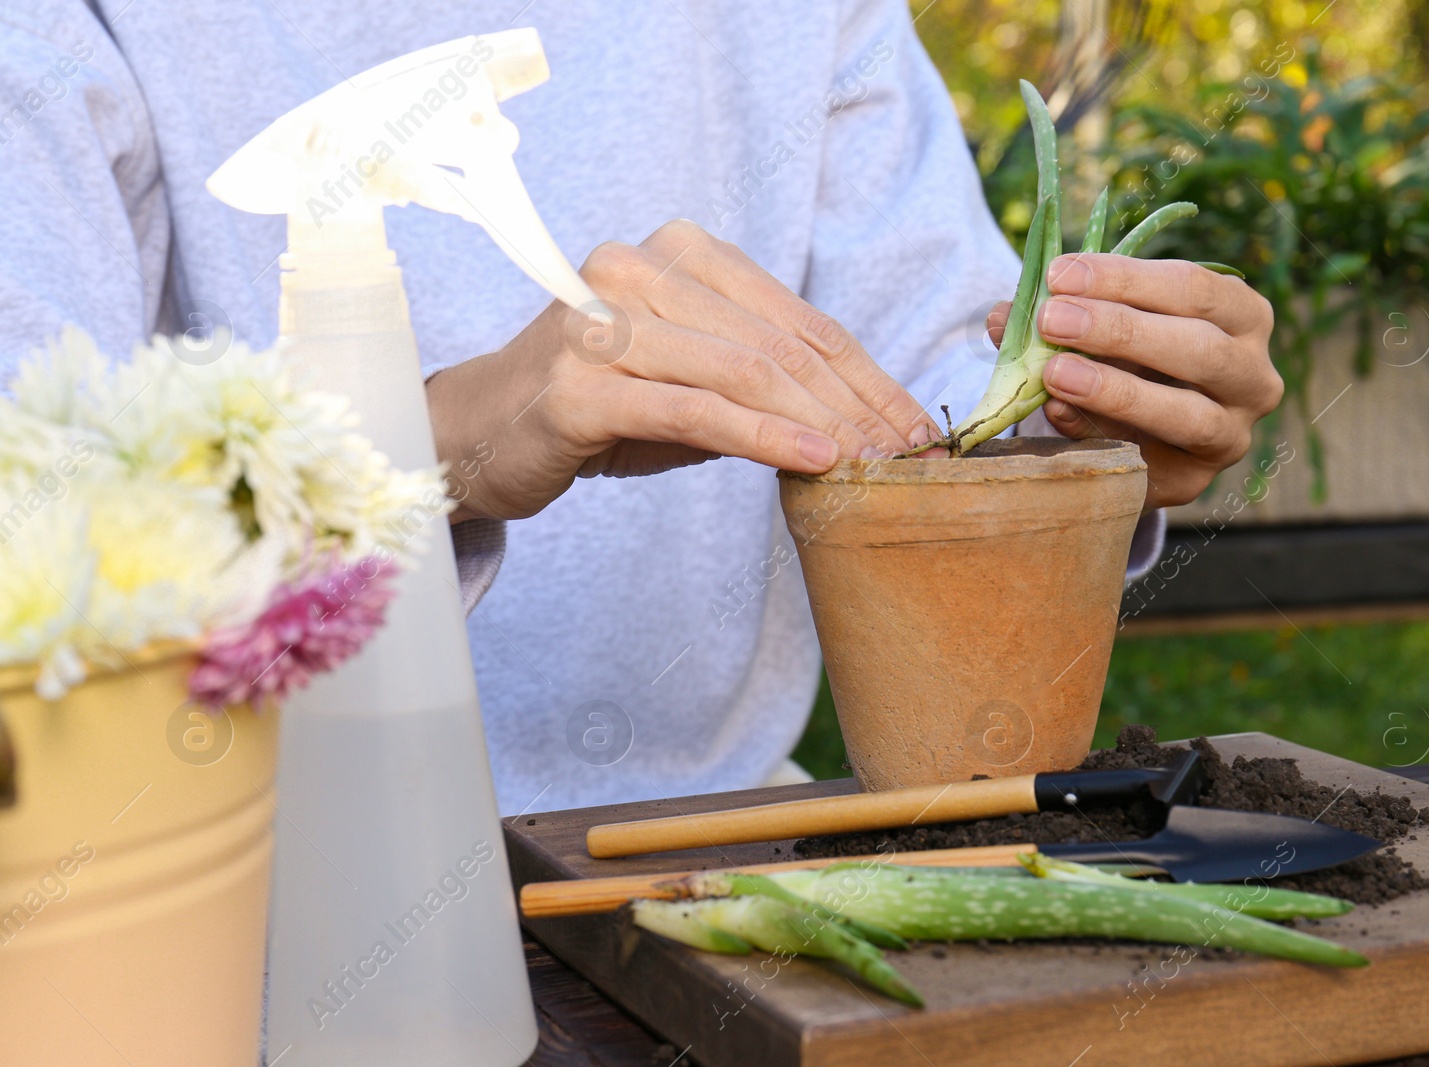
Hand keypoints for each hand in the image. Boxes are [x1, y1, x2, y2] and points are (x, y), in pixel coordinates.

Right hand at [428, 220, 932, 520]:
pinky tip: (814, 461)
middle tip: (908, 459)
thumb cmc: (599, 410)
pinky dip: (763, 436)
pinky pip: (693, 408)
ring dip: (823, 425)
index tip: (916, 427)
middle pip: (779, 344)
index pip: (798, 319)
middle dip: (857, 406)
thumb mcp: (691, 385)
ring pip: (744, 371)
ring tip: (874, 468)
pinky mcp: (579, 382)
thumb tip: (867, 425)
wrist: (476, 435)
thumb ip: (763, 385)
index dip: (867, 377)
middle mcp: (638, 269)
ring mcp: (604, 320)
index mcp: (678, 253)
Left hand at [996, 254, 1280, 508]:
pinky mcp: (1195, 481)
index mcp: (1242, 316)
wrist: (1139, 431)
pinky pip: (1150, 461)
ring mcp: (1231, 434)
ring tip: (1055, 371)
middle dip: (1119, 330)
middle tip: (1052, 319)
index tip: (1060, 274)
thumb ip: (1063, 313)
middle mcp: (1254, 376)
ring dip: (1116, 390)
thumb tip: (1000, 315)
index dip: (1125, 278)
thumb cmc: (1128, 357)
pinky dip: (1099, 434)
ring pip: (1187, 414)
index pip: (1193, 287)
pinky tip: (1058, 413)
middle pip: (1198, 348)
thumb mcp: (1103, 323)